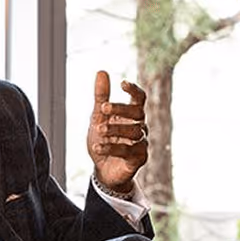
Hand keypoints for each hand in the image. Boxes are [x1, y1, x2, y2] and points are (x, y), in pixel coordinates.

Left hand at [87, 70, 146, 192]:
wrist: (102, 169)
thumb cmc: (104, 140)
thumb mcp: (98, 116)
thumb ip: (101, 97)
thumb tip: (101, 71)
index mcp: (132, 115)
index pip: (140, 98)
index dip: (134, 90)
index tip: (122, 83)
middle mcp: (140, 127)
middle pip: (137, 113)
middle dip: (120, 109)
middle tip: (103, 108)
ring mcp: (141, 143)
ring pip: (133, 132)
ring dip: (114, 129)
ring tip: (98, 129)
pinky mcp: (139, 159)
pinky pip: (127, 151)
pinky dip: (111, 148)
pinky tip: (97, 146)